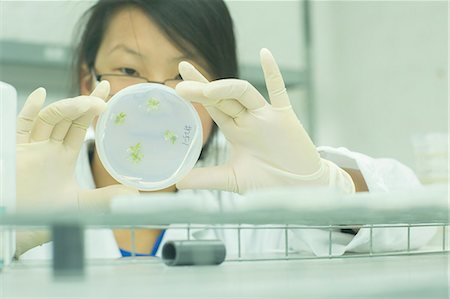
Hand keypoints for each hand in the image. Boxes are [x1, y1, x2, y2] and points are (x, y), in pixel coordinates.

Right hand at [15, 82, 137, 256]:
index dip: (93, 111)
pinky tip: (41, 95)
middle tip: (105, 89)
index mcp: (63, 156)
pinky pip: (21, 126)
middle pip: (69, 117)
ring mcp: (31, 148)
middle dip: (86, 102)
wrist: (14, 229)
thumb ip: (105, 199)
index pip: (81, 127)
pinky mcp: (14, 152)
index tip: (108, 94)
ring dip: (68, 107)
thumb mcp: (81, 206)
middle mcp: (48, 148)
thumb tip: (134, 194)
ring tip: (88, 102)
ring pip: (50, 119)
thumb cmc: (44, 217)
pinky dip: (29, 110)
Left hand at [175, 48, 354, 193]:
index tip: (177, 82)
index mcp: (235, 131)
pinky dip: (273, 73)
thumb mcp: (231, 180)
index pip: (212, 106)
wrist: (298, 189)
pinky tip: (264, 54)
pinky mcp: (285, 119)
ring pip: (244, 93)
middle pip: (222, 96)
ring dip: (226, 87)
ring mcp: (266, 117)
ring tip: (207, 89)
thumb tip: (177, 182)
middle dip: (202, 90)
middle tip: (181, 86)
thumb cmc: (268, 182)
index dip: (196, 93)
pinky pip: (279, 92)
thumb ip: (205, 179)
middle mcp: (248, 119)